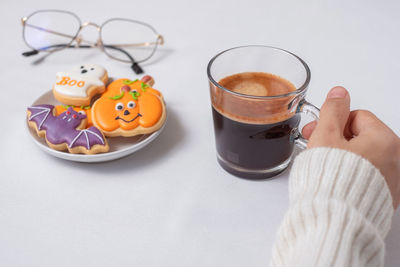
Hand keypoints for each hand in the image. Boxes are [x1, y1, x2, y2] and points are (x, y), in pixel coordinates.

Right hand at [302, 86, 399, 208]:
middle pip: (362, 137)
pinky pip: (367, 176)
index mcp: (385, 140)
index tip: (318, 132)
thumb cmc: (330, 181)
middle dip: (337, 140)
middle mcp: (396, 160)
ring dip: (343, 157)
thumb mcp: (326, 135)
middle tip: (317, 148)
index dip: (333, 123)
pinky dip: (352, 174)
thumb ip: (333, 110)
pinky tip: (335, 181)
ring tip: (324, 167)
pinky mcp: (384, 197)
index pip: (357, 117)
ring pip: (364, 157)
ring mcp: (392, 181)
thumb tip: (340, 93)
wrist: (334, 220)